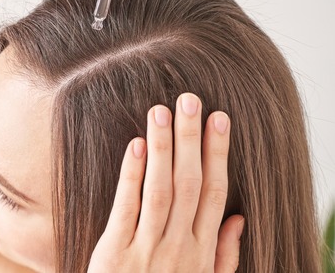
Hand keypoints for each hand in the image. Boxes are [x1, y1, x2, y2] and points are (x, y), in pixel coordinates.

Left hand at [89, 93, 244, 271]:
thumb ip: (223, 254)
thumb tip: (238, 217)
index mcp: (201, 251)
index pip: (214, 192)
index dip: (217, 153)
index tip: (219, 119)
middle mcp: (179, 246)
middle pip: (189, 184)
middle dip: (191, 139)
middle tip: (189, 99)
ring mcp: (147, 249)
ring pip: (160, 190)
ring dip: (163, 149)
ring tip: (161, 111)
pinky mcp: (115, 252)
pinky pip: (126, 208)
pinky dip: (131, 176)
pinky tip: (136, 146)